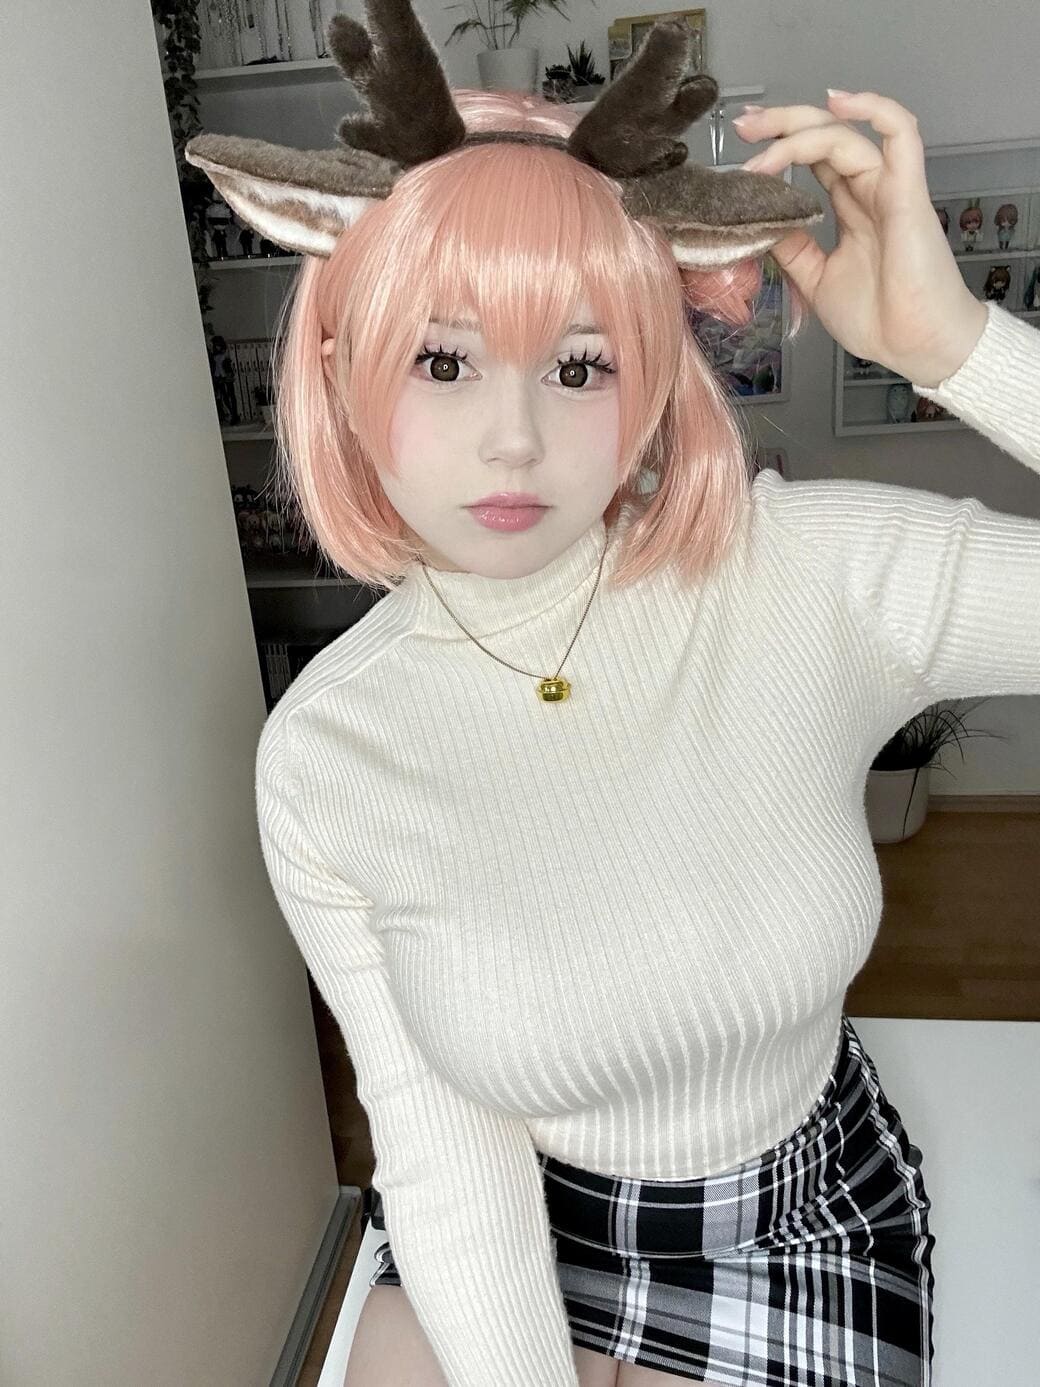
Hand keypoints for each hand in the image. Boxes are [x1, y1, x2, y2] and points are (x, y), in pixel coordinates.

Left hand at [733, 90, 988, 387]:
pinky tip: (837, 101)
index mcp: (850, 208)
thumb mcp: (816, 280)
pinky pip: (900, 133)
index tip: (744, 142)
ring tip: (761, 136)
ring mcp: (888, 187)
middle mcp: (868, 190)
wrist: (914, 346)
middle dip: (780, 125)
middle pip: (824, 137)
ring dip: (798, 130)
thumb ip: (793, 249)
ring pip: (844, 135)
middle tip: (743, 127)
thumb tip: (763, 224)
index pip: (814, 159)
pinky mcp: (907, 191)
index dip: (780, 144)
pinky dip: (873, 108)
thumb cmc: (878, 319)